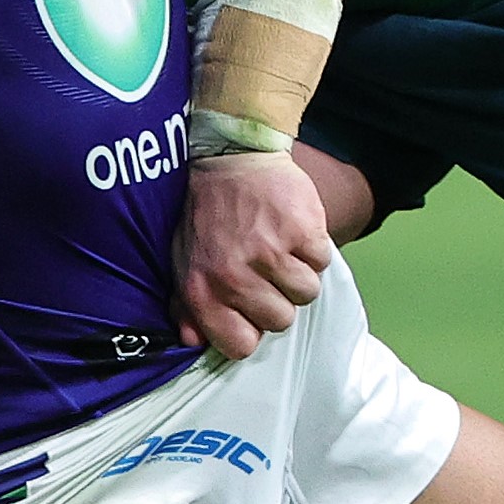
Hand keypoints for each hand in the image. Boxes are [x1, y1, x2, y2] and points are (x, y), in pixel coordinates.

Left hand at [172, 150, 334, 357]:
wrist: (231, 157)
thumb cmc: (207, 213)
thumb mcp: (182, 258)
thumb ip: (186, 304)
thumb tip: (193, 340)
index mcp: (203, 289)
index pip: (240, 346)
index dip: (251, 330)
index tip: (250, 309)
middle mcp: (235, 276)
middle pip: (280, 321)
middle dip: (277, 298)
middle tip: (264, 268)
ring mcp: (271, 253)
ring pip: (305, 294)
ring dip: (298, 273)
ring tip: (279, 247)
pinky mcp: (302, 231)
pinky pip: (322, 263)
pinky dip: (313, 249)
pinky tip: (291, 231)